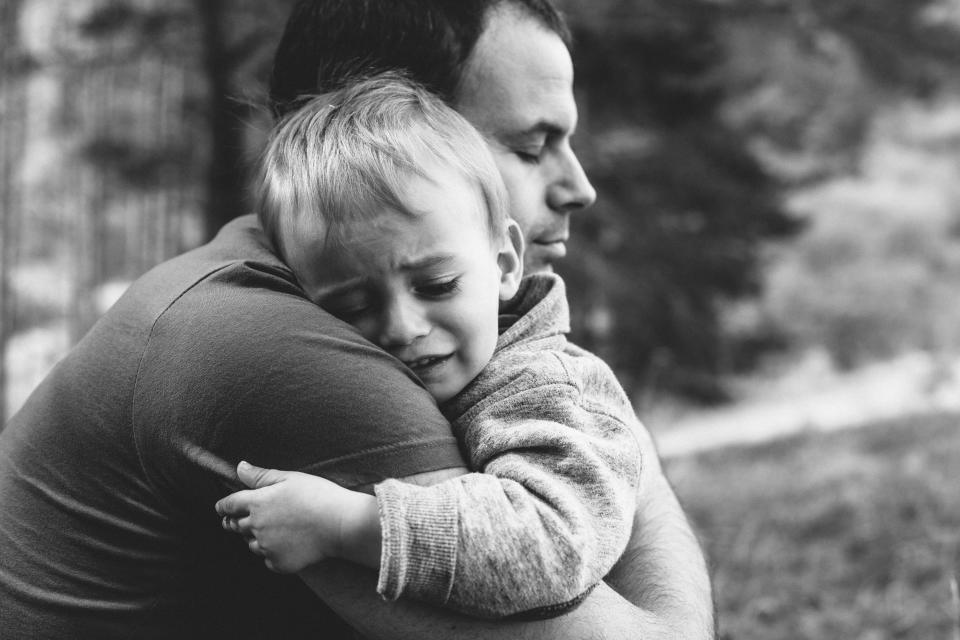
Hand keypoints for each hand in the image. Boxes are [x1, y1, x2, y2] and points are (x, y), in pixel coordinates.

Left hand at [215, 461, 378, 572]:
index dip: (223, 506)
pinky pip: (267, 559)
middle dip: (236, 521)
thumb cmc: (318, 495)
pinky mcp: (278, 563)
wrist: (340, 523)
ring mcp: (267, 547)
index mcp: (257, 503)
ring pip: (251, 544)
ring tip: (274, 530)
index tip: (221, 508)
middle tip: (245, 519)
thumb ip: (261, 476)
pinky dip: (272, 553)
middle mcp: (257, 526)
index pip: (229, 505)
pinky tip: (287, 544)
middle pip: (235, 526)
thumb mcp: (289, 478)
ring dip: (255, 537)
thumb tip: (239, 468)